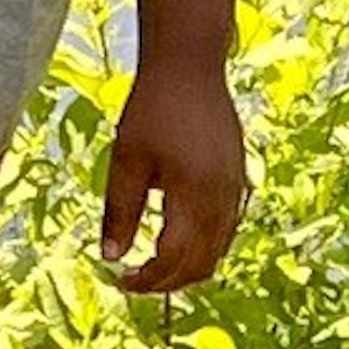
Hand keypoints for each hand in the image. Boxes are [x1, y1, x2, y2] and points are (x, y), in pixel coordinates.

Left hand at [99, 58, 248, 293]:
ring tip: (152, 266)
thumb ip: (120, 211)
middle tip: (135, 280)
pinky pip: (226, 230)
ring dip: (188, 267)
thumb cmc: (152, 109)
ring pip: (218, 251)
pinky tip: (176, 238)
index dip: (148, 280)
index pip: (174, 260)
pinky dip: (203, 246)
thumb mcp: (126, 160)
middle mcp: (223, 201)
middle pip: (202, 265)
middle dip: (169, 282)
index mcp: (193, 197)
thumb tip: (110, 256)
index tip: (121, 281)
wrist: (190, 67)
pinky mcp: (239, 181)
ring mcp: (235, 192)